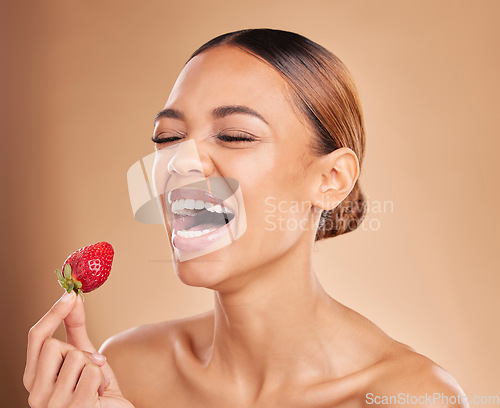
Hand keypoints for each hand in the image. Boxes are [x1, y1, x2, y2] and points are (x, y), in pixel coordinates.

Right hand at [23, 291, 134, 407]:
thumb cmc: (96, 390)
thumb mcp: (84, 357)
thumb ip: (75, 330)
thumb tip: (72, 299)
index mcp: (34, 379)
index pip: (36, 338)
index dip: (53, 314)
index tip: (69, 295)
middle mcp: (36, 394)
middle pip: (54, 344)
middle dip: (78, 351)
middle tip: (89, 369)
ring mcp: (53, 405)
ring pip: (75, 357)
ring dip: (94, 368)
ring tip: (95, 386)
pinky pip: (91, 373)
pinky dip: (102, 380)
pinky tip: (100, 395)